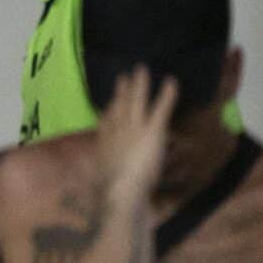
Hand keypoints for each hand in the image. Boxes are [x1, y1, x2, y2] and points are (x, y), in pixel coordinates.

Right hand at [93, 64, 177, 201]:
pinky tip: (171, 81)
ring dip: (139, 84)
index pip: (105, 122)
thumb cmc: (110, 193)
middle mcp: (117, 131)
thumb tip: (90, 186)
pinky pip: (161, 108)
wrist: (119, 191)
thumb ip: (103, 178)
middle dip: (121, 90)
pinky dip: (167, 94)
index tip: (109, 102)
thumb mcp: (101, 183)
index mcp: (104, 144)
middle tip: (123, 76)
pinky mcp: (152, 131)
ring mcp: (134, 128)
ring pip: (136, 100)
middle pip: (118, 105)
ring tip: (141, 69)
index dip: (108, 109)